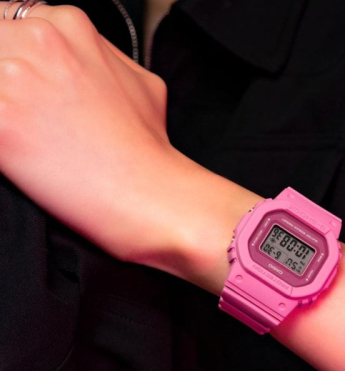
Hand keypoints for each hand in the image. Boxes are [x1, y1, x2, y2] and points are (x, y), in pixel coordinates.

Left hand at [0, 3, 171, 255]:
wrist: (150, 193)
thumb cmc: (147, 150)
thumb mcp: (141, 83)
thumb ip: (101, 58)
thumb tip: (81, 62)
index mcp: (70, 27)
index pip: (8, 23)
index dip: (12, 57)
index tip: (22, 86)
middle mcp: (39, 42)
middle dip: (4, 82)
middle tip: (28, 113)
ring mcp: (14, 79)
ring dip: (3, 107)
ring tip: (31, 135)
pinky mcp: (0, 124)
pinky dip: (1, 141)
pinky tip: (20, 152)